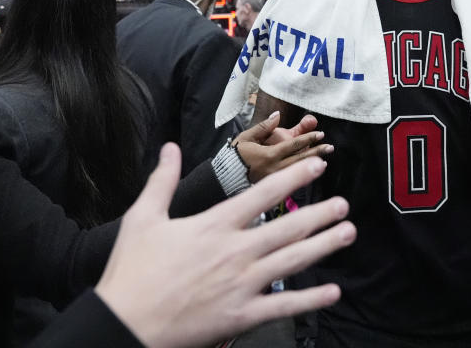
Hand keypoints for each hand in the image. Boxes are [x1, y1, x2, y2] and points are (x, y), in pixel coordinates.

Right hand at [95, 143, 355, 347]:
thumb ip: (162, 181)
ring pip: (292, 261)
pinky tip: (333, 292)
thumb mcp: (142, 219)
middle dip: (319, 214)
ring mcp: (241, 284)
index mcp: (214, 225)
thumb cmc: (131, 273)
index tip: (316, 166)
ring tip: (347, 233)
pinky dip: (310, 300)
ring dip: (323, 246)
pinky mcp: (240, 315)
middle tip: (344, 204)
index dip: (292, 178)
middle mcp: (234, 251)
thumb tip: (169, 147)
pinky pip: (283, 306)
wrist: (123, 324)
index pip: (262, 194)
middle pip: (287, 228)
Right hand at [235, 112, 333, 181]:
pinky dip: (302, 175)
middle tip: (330, 147)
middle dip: (316, 153)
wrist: (224, 177)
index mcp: (268, 155)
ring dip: (312, 164)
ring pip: (298, 171)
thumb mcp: (246, 137)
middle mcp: (274, 168)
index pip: (293, 145)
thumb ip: (264, 127)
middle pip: (300, 160)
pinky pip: (291, 180)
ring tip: (325, 159)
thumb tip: (278, 115)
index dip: (308, 139)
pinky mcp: (273, 186)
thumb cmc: (234, 155)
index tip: (320, 134)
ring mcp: (275, 179)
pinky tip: (311, 172)